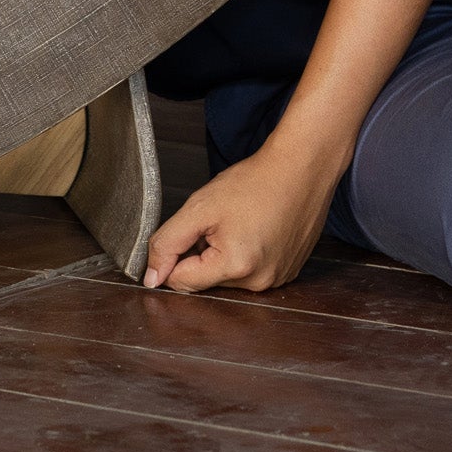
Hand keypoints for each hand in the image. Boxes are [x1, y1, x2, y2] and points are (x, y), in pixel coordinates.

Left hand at [140, 137, 341, 293]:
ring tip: (241, 223)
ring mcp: (277, 280)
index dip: (177, 254)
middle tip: (221, 222)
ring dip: (225, 255)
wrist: (300, 168)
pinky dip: (246, 255)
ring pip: (227, 277)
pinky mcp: (287, 273)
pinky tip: (256, 230)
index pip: (182, 281)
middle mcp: (259, 283)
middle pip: (206, 280)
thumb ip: (168, 243)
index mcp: (235, 267)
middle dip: (203, 253)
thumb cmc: (254, 182)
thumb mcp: (199, 207)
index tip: (193, 229)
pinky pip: (251, 273)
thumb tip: (151, 278)